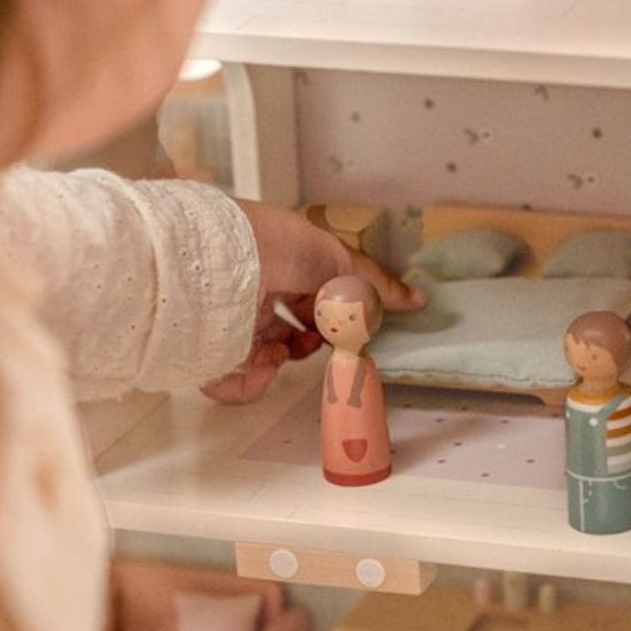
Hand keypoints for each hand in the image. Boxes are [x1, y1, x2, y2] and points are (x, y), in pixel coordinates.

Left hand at [202, 199, 425, 403]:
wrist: (232, 258)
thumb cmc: (285, 248)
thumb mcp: (342, 262)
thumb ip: (377, 287)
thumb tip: (419, 301)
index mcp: (282, 270)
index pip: (307, 303)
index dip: (328, 318)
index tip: (343, 326)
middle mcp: (254, 295)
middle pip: (287, 334)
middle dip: (307, 343)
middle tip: (318, 340)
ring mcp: (231, 322)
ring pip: (263, 358)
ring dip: (283, 359)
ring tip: (286, 351)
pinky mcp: (211, 349)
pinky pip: (232, 381)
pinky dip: (252, 383)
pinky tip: (266, 366)